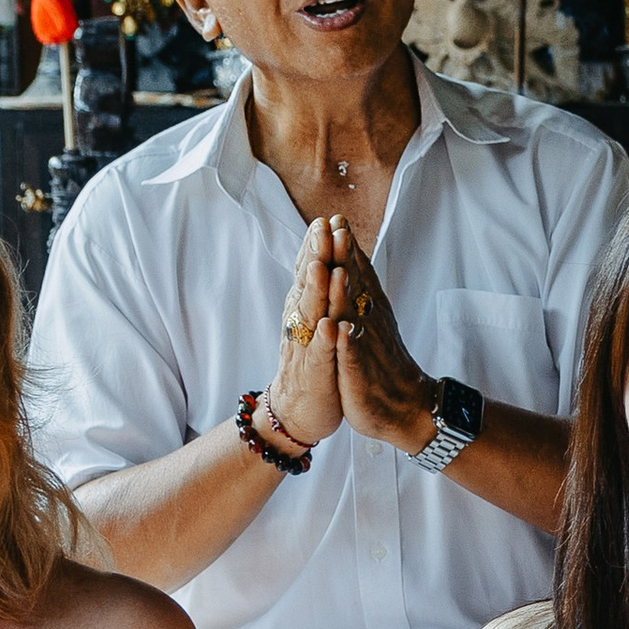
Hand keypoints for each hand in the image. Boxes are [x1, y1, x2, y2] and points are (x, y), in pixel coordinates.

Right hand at [268, 216, 346, 445]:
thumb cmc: (312, 361)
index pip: (310, 271)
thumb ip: (316, 289)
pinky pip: (320, 354)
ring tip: (326, 266)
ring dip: (318, 291)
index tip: (326, 218)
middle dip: (316, 257)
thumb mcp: (314, 320)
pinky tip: (331, 325)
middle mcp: (301, 323)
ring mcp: (307, 348)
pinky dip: (325, 339)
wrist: (298, 410)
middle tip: (322, 228)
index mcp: (304, 309)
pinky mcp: (316, 374)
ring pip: (312, 315)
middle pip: (308, 285)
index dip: (317, 246)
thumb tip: (320, 254)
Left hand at [325, 219, 440, 455]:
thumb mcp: (372, 322)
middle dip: (346, 258)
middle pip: (356, 287)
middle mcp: (369, 324)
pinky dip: (348, 344)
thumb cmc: (385, 364)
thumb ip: (362, 290)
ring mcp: (366, 349)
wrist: (409, 409)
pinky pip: (354, 358)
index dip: (347, 247)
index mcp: (369, 311)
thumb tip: (352, 257)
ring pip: (354, 317)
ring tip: (338, 270)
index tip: (335, 218)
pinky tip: (342, 330)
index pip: (357, 273)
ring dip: (345, 294)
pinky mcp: (361, 376)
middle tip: (337, 227)